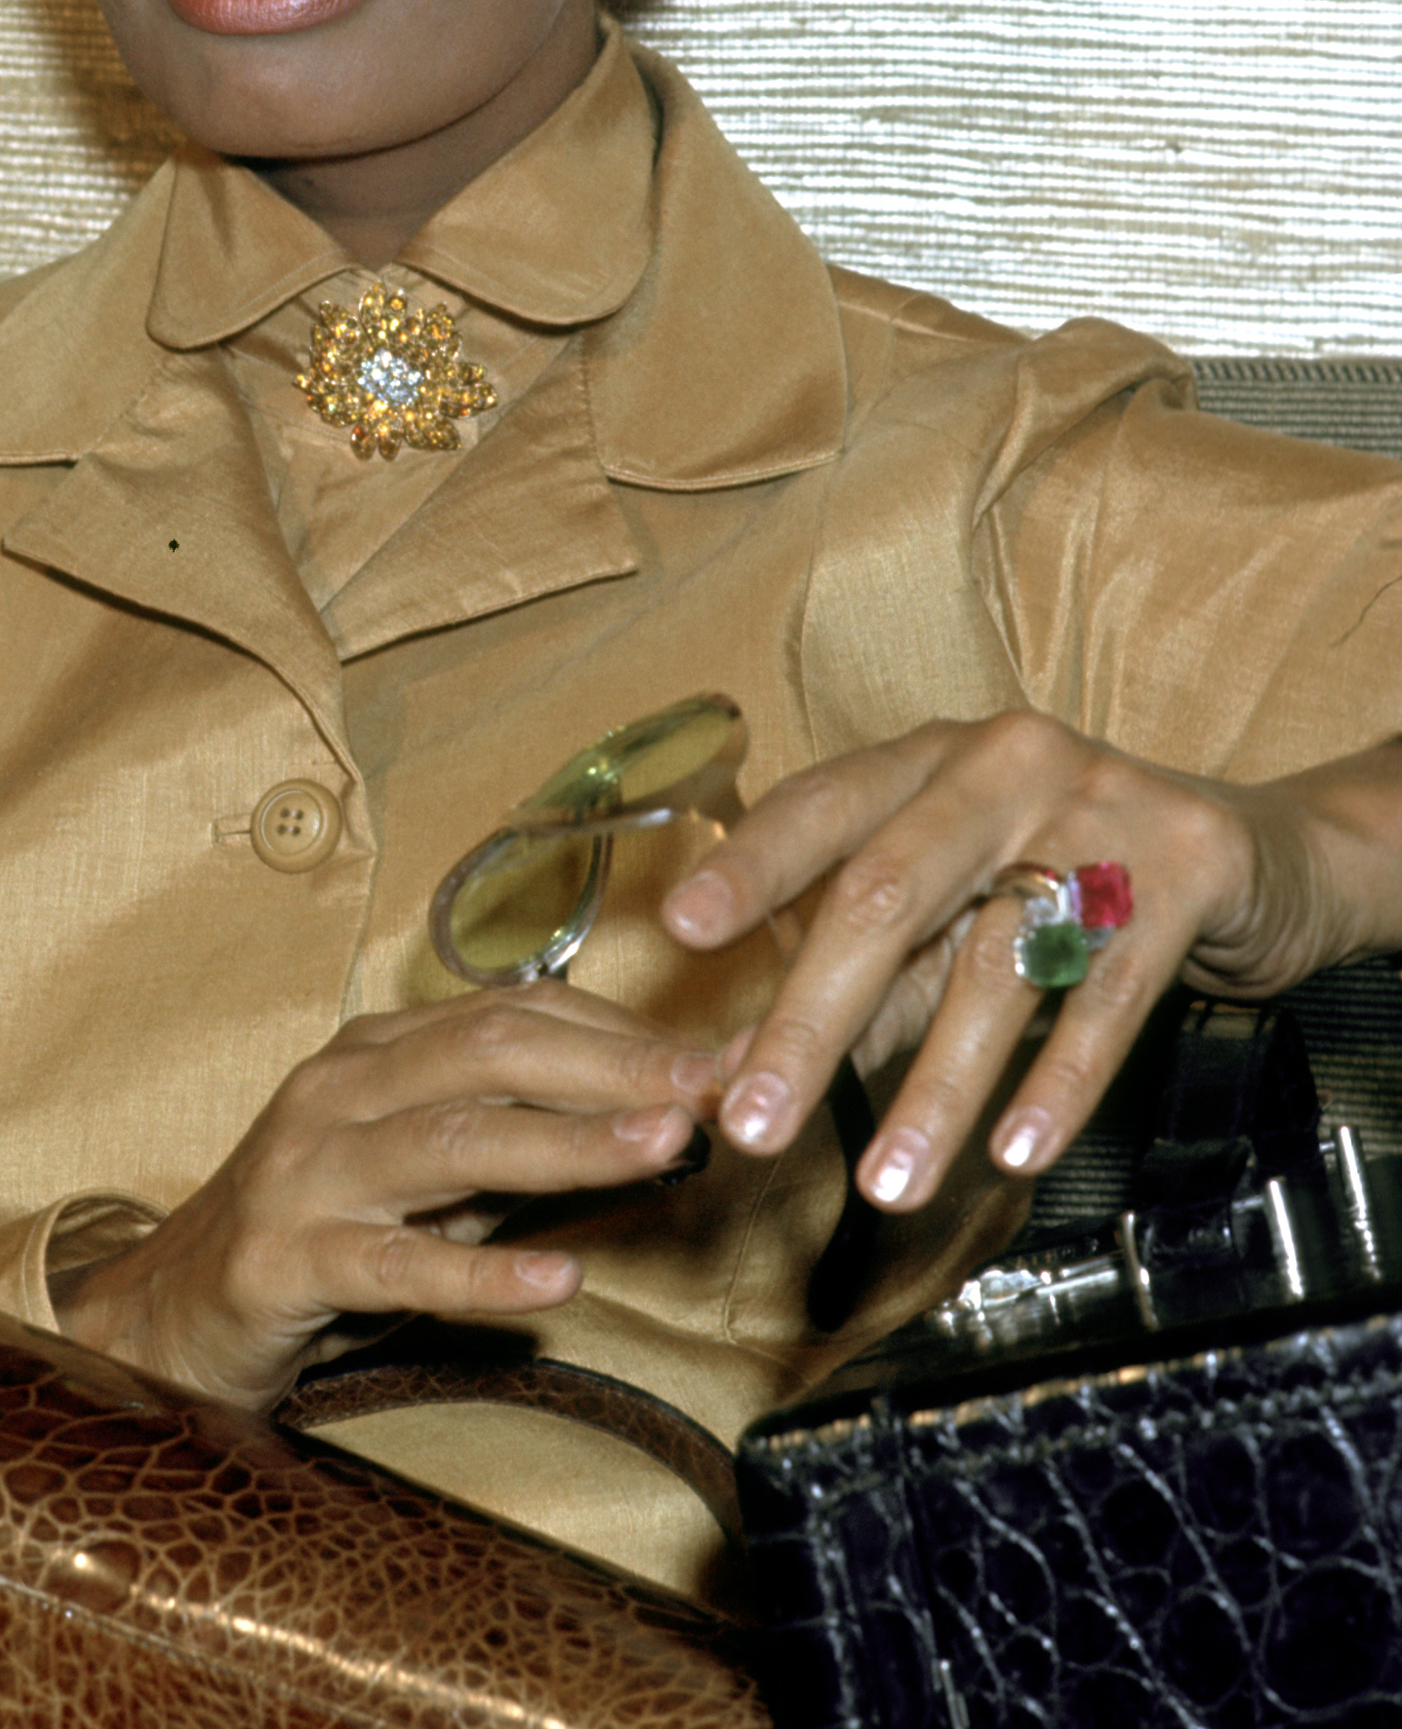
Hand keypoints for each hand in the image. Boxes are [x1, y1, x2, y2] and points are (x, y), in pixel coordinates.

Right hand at [52, 982, 711, 1410]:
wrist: (160, 1318)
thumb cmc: (313, 1240)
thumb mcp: (415, 1178)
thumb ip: (510, 1144)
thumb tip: (654, 1124)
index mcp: (374, 1054)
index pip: (513, 1016)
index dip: (621, 1033)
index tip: (718, 1056)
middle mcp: (338, 1092)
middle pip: (490, 1053)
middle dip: (613, 1065)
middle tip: (714, 1085)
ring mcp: (305, 1172)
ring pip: (452, 1142)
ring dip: (568, 1142)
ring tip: (665, 1147)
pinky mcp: (281, 1262)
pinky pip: (394, 1266)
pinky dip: (480, 1273)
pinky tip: (557, 1281)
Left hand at [660, 710, 1401, 1215]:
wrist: (1263, 855)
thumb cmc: (1074, 881)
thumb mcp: (963, 906)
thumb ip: (866, 978)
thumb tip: (743, 1071)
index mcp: (928, 758)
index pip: (821, 805)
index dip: (752, 868)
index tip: (680, 931)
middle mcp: (1001, 763)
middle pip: (885, 893)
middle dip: (810, 1019)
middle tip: (752, 1121)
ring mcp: (1097, 806)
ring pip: (992, 962)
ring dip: (933, 1088)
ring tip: (886, 1184)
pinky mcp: (1182, 868)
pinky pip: (1105, 993)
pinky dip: (1057, 1081)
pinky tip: (1015, 1152)